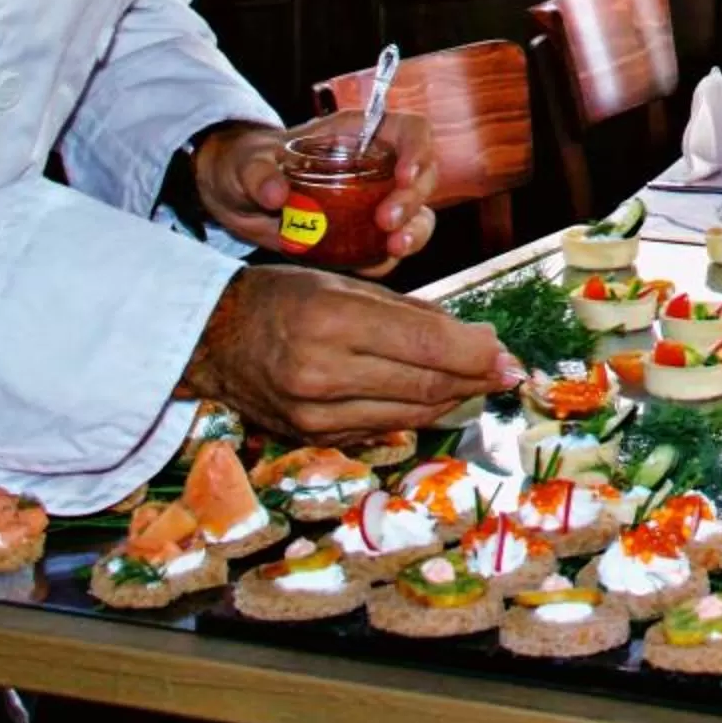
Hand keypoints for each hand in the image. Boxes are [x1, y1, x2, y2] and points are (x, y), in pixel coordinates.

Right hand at [181, 264, 523, 442]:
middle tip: (505, 371)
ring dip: (452, 398)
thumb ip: (412, 315)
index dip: (478, 354)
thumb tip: (477, 338)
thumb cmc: (283, 297)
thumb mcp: (345, 286)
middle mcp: (323, 374)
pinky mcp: (311, 436)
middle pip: (425, 384)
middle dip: (475, 379)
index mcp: (333, 322)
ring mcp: (315, 414)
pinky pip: (381, 427)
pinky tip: (433, 396)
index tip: (509, 356)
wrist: (212, 339)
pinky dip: (414, 411)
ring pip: (410, 412)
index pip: (428, 346)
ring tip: (477, 382)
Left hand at [193, 113, 440, 274]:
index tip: (403, 177)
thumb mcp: (247, 163)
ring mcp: (371, 202)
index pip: (410, 131)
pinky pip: (387, 249)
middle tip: (387, 223)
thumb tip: (276, 194)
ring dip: (414, 233)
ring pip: (417, 215)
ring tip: (393, 249)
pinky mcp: (360, 236)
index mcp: (358, 135)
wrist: (234, 198)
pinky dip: (385, 260)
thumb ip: (259, 173)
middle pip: (422, 176)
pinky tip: (369, 266)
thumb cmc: (246, 164)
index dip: (417, 151)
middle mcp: (375, 166)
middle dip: (413, 201)